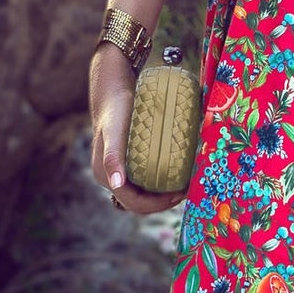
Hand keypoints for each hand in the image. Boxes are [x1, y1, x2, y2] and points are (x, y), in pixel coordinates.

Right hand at [89, 45, 186, 216]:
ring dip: (162, 193)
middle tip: (187, 189)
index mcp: (106, 176)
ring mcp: (117, 169)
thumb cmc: (115, 109)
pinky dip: (159, 180)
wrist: (112, 87)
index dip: (159, 205)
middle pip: (140, 202)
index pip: (135, 204)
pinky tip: (174, 171)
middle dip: (164, 201)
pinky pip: (143, 178)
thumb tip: (115, 183)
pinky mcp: (125, 159)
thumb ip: (113, 158)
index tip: (181, 193)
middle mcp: (110, 176)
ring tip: (184, 182)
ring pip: (142, 191)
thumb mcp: (115, 133)